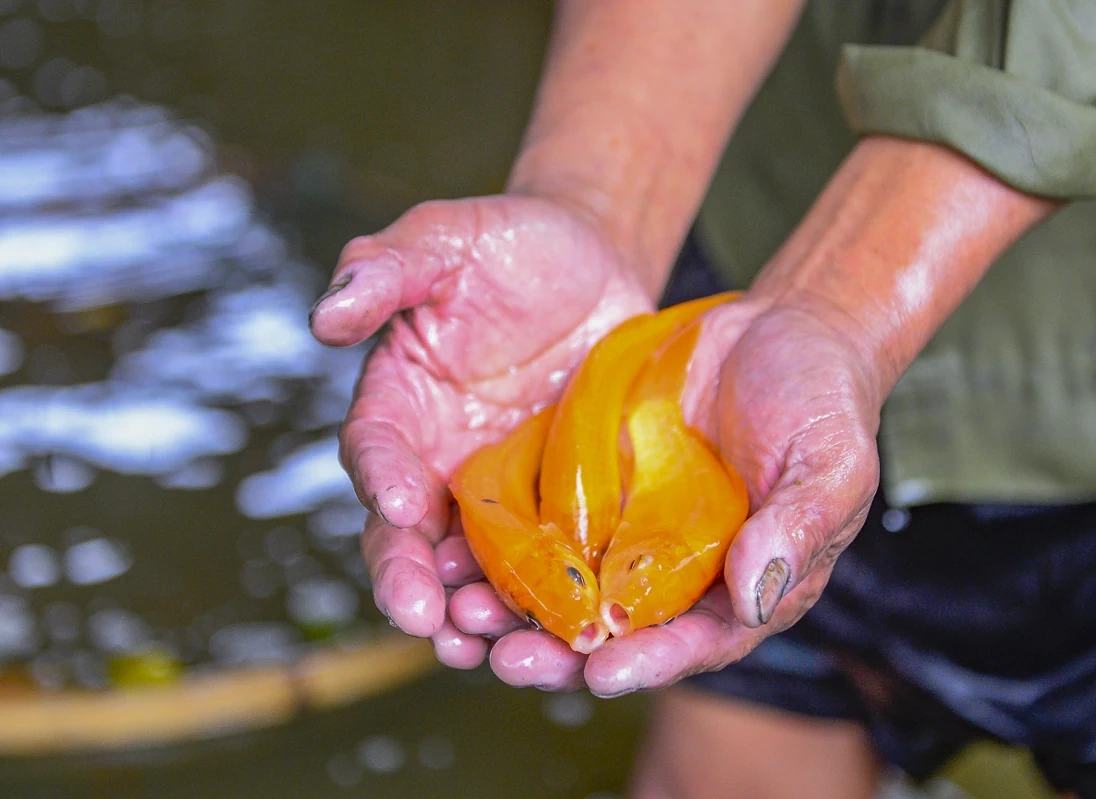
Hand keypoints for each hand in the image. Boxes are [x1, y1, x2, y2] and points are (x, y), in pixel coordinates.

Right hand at [309, 195, 651, 663]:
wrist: (596, 263)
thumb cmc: (512, 244)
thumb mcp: (447, 236)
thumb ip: (386, 268)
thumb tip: (326, 317)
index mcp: (400, 404)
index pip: (373, 452)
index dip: (382, 480)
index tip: (404, 504)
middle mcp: (439, 461)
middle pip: (409, 536)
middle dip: (411, 582)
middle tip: (427, 622)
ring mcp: (499, 492)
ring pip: (472, 570)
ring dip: (475, 613)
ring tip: (492, 646)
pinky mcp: (560, 506)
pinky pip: (546, 565)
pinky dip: (546, 603)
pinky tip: (564, 633)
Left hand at [448, 294, 882, 693]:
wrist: (779, 329)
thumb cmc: (821, 401)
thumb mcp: (829, 461)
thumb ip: (798, 527)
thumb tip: (753, 597)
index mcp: (741, 586)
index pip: (694, 642)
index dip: (649, 661)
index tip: (602, 673)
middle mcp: (677, 571)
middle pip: (615, 632)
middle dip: (561, 652)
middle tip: (508, 658)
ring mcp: (630, 529)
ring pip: (567, 586)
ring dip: (516, 608)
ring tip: (466, 613)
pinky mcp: (594, 485)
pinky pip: (544, 522)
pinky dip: (504, 542)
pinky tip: (459, 549)